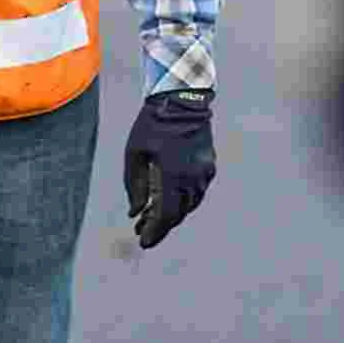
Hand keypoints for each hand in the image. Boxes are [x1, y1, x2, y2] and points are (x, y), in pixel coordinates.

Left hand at [124, 89, 215, 249]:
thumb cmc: (152, 124)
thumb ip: (134, 184)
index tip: (143, 243)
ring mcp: (204, 173)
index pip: (165, 214)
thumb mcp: (135, 152)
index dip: (154, 232)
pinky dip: (182, 201)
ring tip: (151, 219)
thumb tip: (135, 213)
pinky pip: (196, 192)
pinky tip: (168, 201)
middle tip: (143, 232)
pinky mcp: (209, 166)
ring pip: (188, 205)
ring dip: (172, 214)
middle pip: (177, 213)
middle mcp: (193, 178)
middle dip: (160, 226)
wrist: (181, 99)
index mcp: (173, 175)